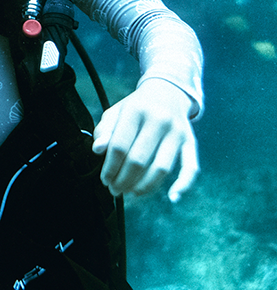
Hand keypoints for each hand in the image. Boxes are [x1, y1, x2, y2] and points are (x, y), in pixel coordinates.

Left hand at [92, 78, 198, 201]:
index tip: (104, 178)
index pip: (120, 146)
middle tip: (114, 189)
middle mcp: (158, 120)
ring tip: (130, 193)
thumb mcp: (116, 112)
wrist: (167, 91)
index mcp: (136, 110)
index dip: (110, 167)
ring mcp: (177, 132)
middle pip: (138, 160)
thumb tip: (98, 150)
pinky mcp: (191, 142)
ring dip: (144, 187)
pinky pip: (190, 167)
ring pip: (161, 168)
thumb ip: (104, 130)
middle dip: (123, 180)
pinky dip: (183, 185)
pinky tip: (172, 198)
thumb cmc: (136, 107)